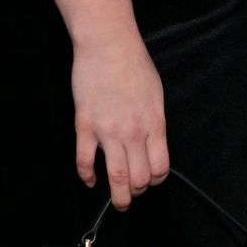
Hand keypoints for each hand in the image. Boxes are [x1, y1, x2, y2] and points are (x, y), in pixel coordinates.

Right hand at [70, 31, 169, 210]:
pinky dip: (87, 176)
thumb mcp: (156, 93)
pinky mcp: (85, 125)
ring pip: (115, 177)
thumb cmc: (134, 63)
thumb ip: (154, 120)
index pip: (161, 167)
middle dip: (138, 192)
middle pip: (139, 177)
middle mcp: (133, 131)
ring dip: (118, 195)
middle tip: (134, 194)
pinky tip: (90, 180)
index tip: (152, 180)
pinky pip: (85, 160)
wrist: (108, 44)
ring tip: (119, 202)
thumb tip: (152, 142)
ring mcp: (108, 130)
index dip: (157, 180)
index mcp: (154, 122)